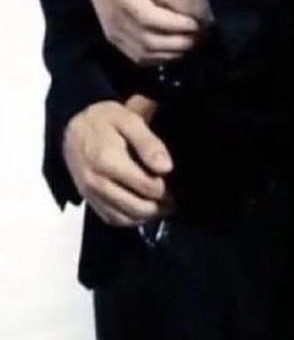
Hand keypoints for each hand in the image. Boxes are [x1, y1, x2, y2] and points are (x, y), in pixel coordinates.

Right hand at [63, 94, 172, 226]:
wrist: (72, 126)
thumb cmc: (103, 119)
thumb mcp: (128, 119)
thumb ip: (148, 143)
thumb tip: (166, 167)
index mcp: (109, 161)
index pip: (146, 186)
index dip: (165, 188)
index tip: (175, 182)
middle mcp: (98, 182)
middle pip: (136, 207)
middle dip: (159, 206)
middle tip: (174, 199)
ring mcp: (91, 194)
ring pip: (124, 218)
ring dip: (146, 217)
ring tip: (163, 207)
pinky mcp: (88, 199)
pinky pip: (111, 219)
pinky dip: (129, 220)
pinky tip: (142, 212)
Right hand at [81, 0, 202, 64]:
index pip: (148, 18)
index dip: (172, 24)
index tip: (195, 22)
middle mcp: (114, 17)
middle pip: (148, 40)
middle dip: (178, 41)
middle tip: (203, 35)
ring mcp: (113, 31)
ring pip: (144, 53)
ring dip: (172, 52)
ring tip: (196, 42)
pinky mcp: (114, 38)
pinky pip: (138, 57)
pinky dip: (160, 58)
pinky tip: (179, 49)